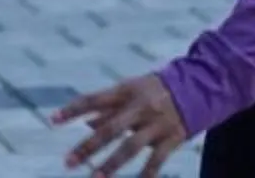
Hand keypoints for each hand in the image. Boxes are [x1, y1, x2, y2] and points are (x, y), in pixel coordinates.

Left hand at [54, 74, 188, 176]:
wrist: (201, 85)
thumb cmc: (157, 90)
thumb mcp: (132, 90)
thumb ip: (109, 106)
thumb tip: (86, 122)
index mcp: (126, 90)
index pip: (93, 99)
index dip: (72, 109)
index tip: (53, 121)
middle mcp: (140, 106)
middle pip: (109, 128)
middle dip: (87, 147)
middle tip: (68, 162)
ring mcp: (157, 122)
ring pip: (130, 147)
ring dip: (111, 164)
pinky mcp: (173, 137)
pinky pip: (157, 160)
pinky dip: (146, 174)